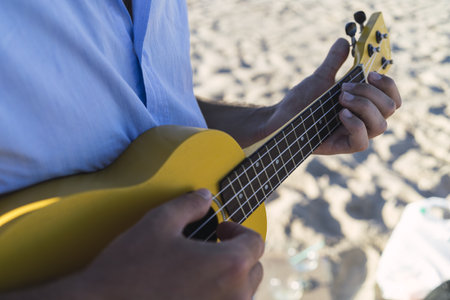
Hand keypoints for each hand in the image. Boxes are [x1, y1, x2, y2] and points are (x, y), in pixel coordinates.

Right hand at [79, 189, 263, 299]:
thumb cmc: (130, 268)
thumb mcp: (159, 223)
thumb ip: (188, 205)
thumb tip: (205, 196)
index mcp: (229, 265)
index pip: (255, 243)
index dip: (238, 230)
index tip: (220, 230)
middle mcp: (234, 296)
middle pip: (253, 270)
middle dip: (237, 254)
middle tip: (212, 246)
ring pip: (242, 293)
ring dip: (229, 277)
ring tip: (200, 268)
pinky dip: (217, 296)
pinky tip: (191, 289)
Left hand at [265, 38, 401, 154]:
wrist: (280, 119)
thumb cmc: (300, 102)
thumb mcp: (319, 79)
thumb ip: (334, 62)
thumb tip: (344, 41)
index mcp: (363, 105)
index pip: (392, 98)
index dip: (389, 85)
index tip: (370, 74)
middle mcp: (363, 121)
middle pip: (389, 108)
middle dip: (370, 93)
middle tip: (344, 87)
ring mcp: (354, 135)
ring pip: (381, 126)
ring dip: (364, 107)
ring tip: (340, 98)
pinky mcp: (342, 147)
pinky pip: (363, 142)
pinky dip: (355, 125)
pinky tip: (340, 114)